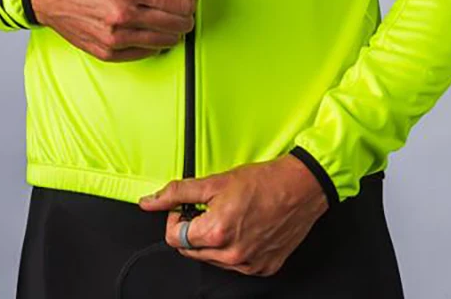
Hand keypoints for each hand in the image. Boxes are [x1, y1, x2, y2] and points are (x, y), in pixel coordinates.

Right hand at [29, 0, 205, 61]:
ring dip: (173, 29)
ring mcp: (115, 37)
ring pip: (167, 41)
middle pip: (179, 23)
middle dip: (185, 13)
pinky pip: (148, 53)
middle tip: (175, 3)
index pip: (183, 1)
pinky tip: (146, 26)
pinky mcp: (108, 53)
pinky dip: (155, 41)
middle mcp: (123, 14)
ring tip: (161, 14)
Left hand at [137, 154, 329, 276]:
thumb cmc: (263, 181)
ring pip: (212, 258)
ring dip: (213, 239)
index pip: (174, 238)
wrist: (301, 188)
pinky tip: (245, 227)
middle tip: (211, 208)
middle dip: (194, 229)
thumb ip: (178, 192)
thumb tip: (150, 202)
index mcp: (216, 233)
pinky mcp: (263, 268)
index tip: (187, 207)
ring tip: (231, 215)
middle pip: (191, 250)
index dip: (176, 218)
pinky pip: (235, 264)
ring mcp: (248, 265)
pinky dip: (233, 247)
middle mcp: (231, 255)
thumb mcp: (215, 181)